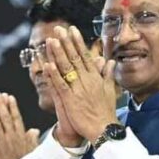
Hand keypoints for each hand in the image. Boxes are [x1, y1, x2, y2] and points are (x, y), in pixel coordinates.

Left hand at [0, 92, 39, 158]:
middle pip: (5, 118)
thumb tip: (35, 130)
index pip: (17, 118)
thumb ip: (32, 139)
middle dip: (0, 105)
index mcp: (22, 138)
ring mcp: (2, 144)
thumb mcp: (32, 152)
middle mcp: (12, 139)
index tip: (9, 97)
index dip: (12, 106)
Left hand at [43, 25, 117, 143]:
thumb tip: (109, 61)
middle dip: (66, 43)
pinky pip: (61, 85)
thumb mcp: (110, 90)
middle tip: (58, 29)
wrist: (104, 129)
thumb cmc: (106, 112)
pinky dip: (54, 75)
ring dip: (58, 54)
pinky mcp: (70, 100)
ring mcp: (78, 89)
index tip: (72, 30)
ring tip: (51, 41)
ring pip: (67, 68)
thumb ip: (108, 75)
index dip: (78, 42)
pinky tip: (48, 64)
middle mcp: (87, 80)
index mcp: (95, 78)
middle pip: (74, 58)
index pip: (85, 56)